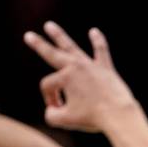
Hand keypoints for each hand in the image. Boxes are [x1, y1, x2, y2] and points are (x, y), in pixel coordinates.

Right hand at [24, 22, 140, 132]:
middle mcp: (76, 66)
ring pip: (72, 47)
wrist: (118, 115)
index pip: (48, 86)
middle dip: (39, 45)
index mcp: (65, 77)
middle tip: (28, 36)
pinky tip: (94, 32)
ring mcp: (91, 65)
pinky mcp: (106, 68)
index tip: (59, 111)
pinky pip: (101, 51)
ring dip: (59, 36)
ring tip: (49, 25)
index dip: (50, 99)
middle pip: (52, 54)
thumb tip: (51, 111)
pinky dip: (98, 41)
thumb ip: (51, 116)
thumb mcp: (66, 121)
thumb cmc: (92, 118)